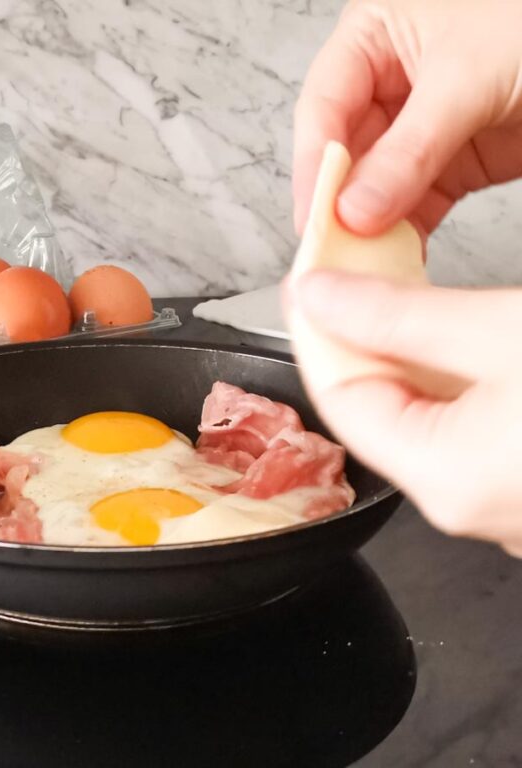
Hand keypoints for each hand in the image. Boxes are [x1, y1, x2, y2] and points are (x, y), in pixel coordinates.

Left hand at [288, 270, 521, 554]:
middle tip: (369, 274)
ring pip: (436, 419)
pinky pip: (480, 432)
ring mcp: (512, 503)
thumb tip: (321, 297)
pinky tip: (482, 346)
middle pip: (383, 412)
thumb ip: (399, 315)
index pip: (337, 401)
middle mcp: (472, 507)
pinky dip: (470, 385)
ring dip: (425, 358)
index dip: (319, 333)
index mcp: (445, 481)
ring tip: (428, 298)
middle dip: (372, 341)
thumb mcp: (504, 333)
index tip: (316, 282)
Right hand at [293, 0, 521, 237]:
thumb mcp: (468, 76)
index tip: (314, 213)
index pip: (324, 107)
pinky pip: (417, 205)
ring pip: (377, 186)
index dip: (314, 163)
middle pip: (346, 153)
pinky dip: (407, 236)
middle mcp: (391, 83)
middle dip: (338, 203)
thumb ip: (408, 149)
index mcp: (374, 38)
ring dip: (370, 227)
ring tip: (360, 264)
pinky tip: (396, 260)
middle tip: (331, 248)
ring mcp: (422, 126)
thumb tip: (356, 208)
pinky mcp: (456, 162)